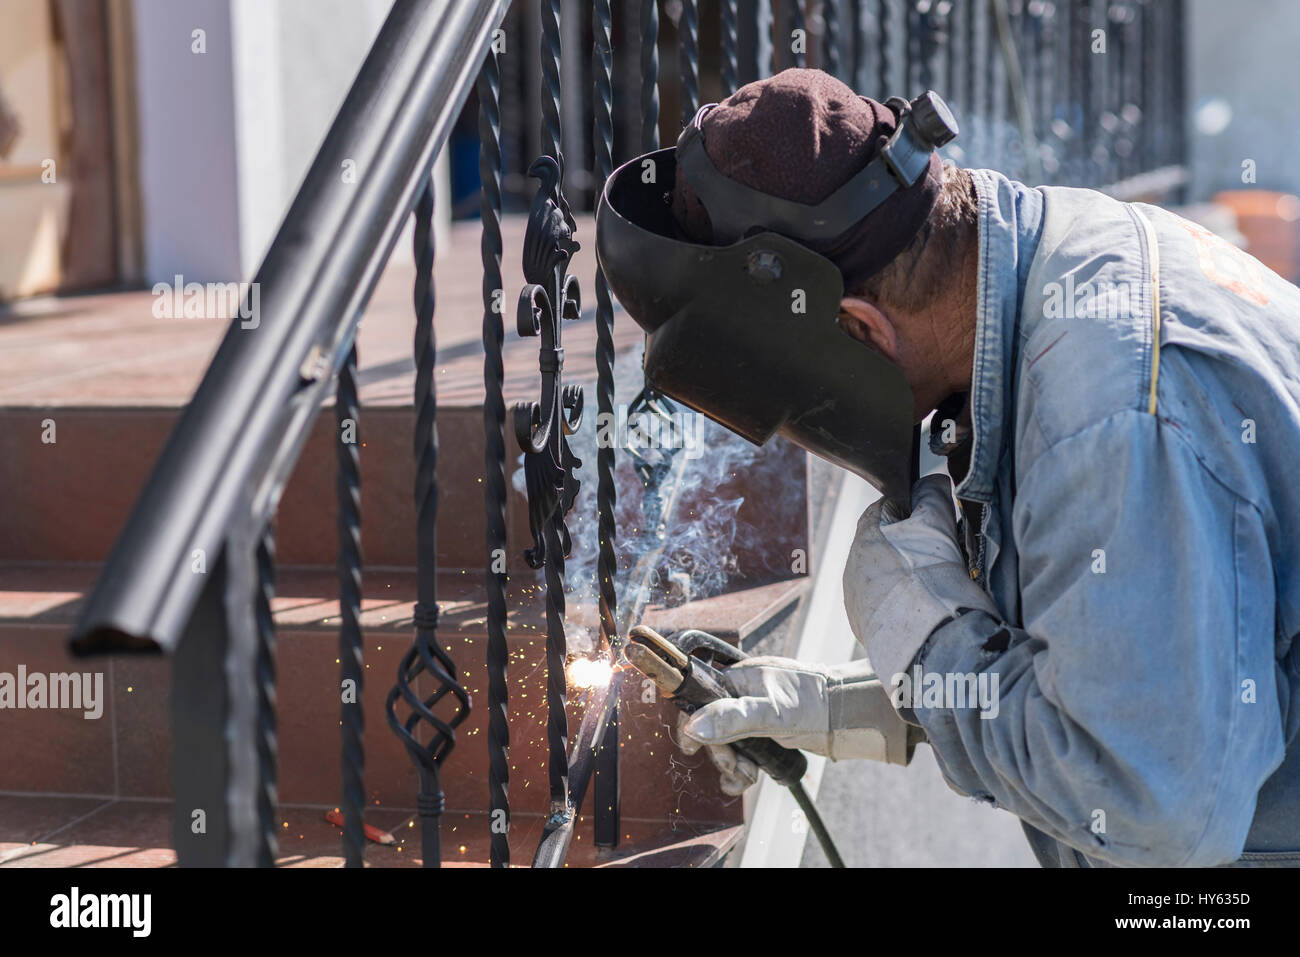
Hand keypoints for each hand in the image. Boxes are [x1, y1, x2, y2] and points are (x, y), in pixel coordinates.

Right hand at [676, 656, 919, 794]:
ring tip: (748, 776)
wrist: (852, 717)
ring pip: (728, 743)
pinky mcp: (767, 732)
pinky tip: (751, 777)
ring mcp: (756, 713)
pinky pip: (744, 751)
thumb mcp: (772, 713)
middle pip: (712, 726)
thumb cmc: (817, 705)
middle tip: (738, 766)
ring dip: (733, 765)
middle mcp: (745, 694)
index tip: (693, 749)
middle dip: (722, 752)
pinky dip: (744, 768)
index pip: (701, 700)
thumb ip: (732, 718)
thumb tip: (693, 725)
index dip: (695, 725)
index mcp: (740, 679)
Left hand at [842, 473, 997, 686]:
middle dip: (911, 546)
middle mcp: (853, 566)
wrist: (927, 641)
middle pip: (885, 544)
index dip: (915, 511)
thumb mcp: (937, 525)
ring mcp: (857, 599)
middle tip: (942, 557)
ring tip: (936, 588)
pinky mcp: (866, 627)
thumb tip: (932, 482)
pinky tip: (924, 610)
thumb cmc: (931, 580)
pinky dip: (902, 604)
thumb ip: (932, 495)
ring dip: (906, 577)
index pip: (887, 508)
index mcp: (864, 536)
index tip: (937, 523)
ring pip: (884, 576)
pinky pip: (885, 606)